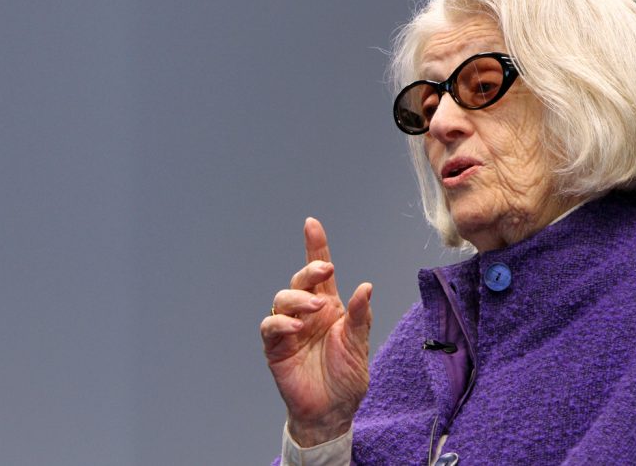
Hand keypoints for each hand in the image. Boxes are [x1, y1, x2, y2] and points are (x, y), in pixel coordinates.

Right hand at [260, 217, 372, 446]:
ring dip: (297, 298)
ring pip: (282, 299)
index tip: (311, 224)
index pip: (320, 272)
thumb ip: (361, 316)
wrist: (332, 411)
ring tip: (314, 308)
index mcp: (329, 307)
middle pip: (300, 280)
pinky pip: (270, 326)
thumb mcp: (359, 344)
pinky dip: (280, 322)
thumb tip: (365, 286)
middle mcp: (307, 313)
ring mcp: (290, 329)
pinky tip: (296, 327)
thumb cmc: (347, 377)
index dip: (315, 247)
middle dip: (309, 270)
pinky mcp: (276, 347)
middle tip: (324, 272)